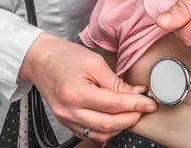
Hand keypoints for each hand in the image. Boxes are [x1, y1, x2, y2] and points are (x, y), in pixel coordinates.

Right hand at [19, 33, 156, 142]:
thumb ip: (116, 82)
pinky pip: (90, 134)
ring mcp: (66, 118)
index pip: (113, 105)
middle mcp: (69, 110)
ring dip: (120, 127)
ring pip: (100, 134)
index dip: (135, 105)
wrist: (41, 60)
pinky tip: (115, 119)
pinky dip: (106, 130)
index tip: (149, 103)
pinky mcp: (65, 122)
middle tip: (143, 109)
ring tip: (131, 113)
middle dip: (131, 118)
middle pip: (108, 124)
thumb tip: (137, 94)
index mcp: (76, 92)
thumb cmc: (65, 56)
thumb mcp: (94, 62)